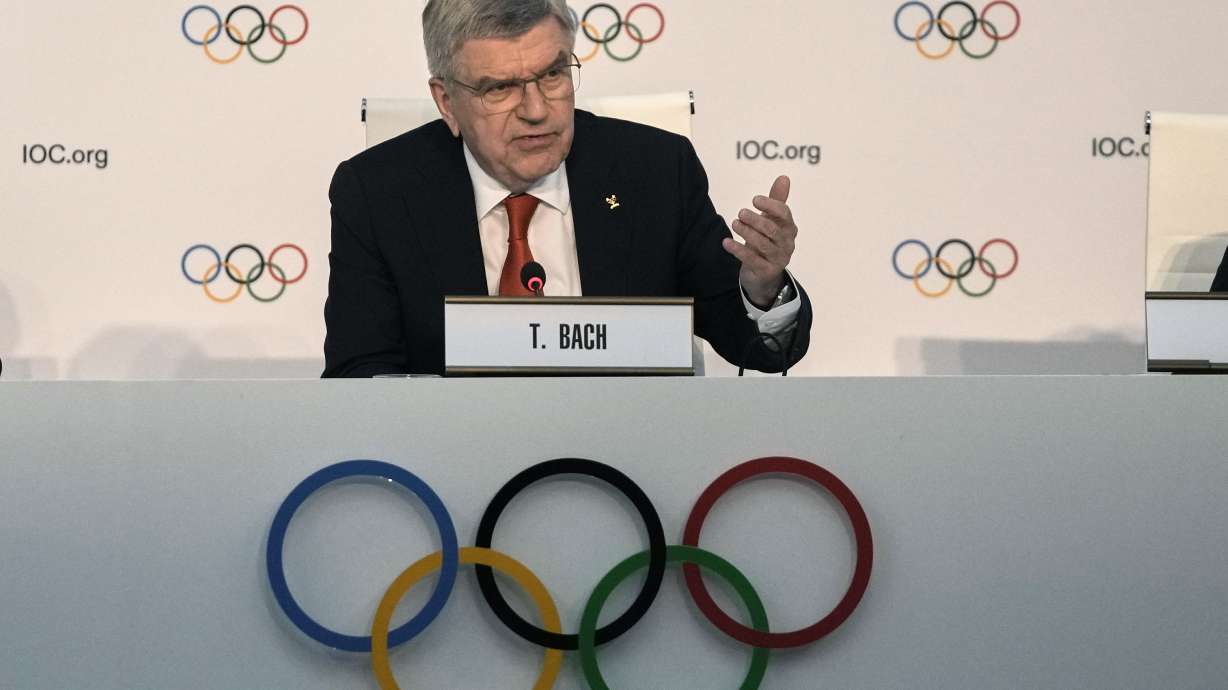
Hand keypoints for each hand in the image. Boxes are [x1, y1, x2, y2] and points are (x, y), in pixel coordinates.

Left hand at [722, 175, 796, 307]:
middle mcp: (787, 243)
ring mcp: (779, 259)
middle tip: (740, 213)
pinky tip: (726, 242)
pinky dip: (738, 250)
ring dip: (746, 232)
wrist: (764, 275)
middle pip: (772, 229)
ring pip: (762, 244)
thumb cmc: (767, 241)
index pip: (784, 214)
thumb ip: (776, 200)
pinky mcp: (767, 271)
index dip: (770, 205)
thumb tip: (784, 177)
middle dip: (755, 220)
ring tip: (734, 223)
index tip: (754, 199)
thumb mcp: (772, 221)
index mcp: (790, 228)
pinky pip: (752, 260)